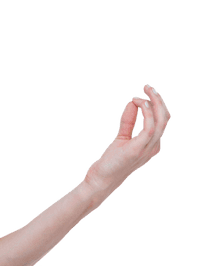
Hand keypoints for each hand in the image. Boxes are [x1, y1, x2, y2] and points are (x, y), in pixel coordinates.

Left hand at [83, 83, 171, 198]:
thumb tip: (133, 102)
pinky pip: (149, 127)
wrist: (101, 179)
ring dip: (155, 102)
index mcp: (152, 144)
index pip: (162, 120)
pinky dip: (147, 113)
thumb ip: (129, 120)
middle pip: (165, 118)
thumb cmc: (112, 161)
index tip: (140, 94)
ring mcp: (147, 148)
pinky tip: (139, 103)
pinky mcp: (137, 149)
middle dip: (158, 100)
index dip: (155, 104)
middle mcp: (154, 146)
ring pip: (161, 120)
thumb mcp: (123, 136)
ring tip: (146, 90)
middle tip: (147, 86)